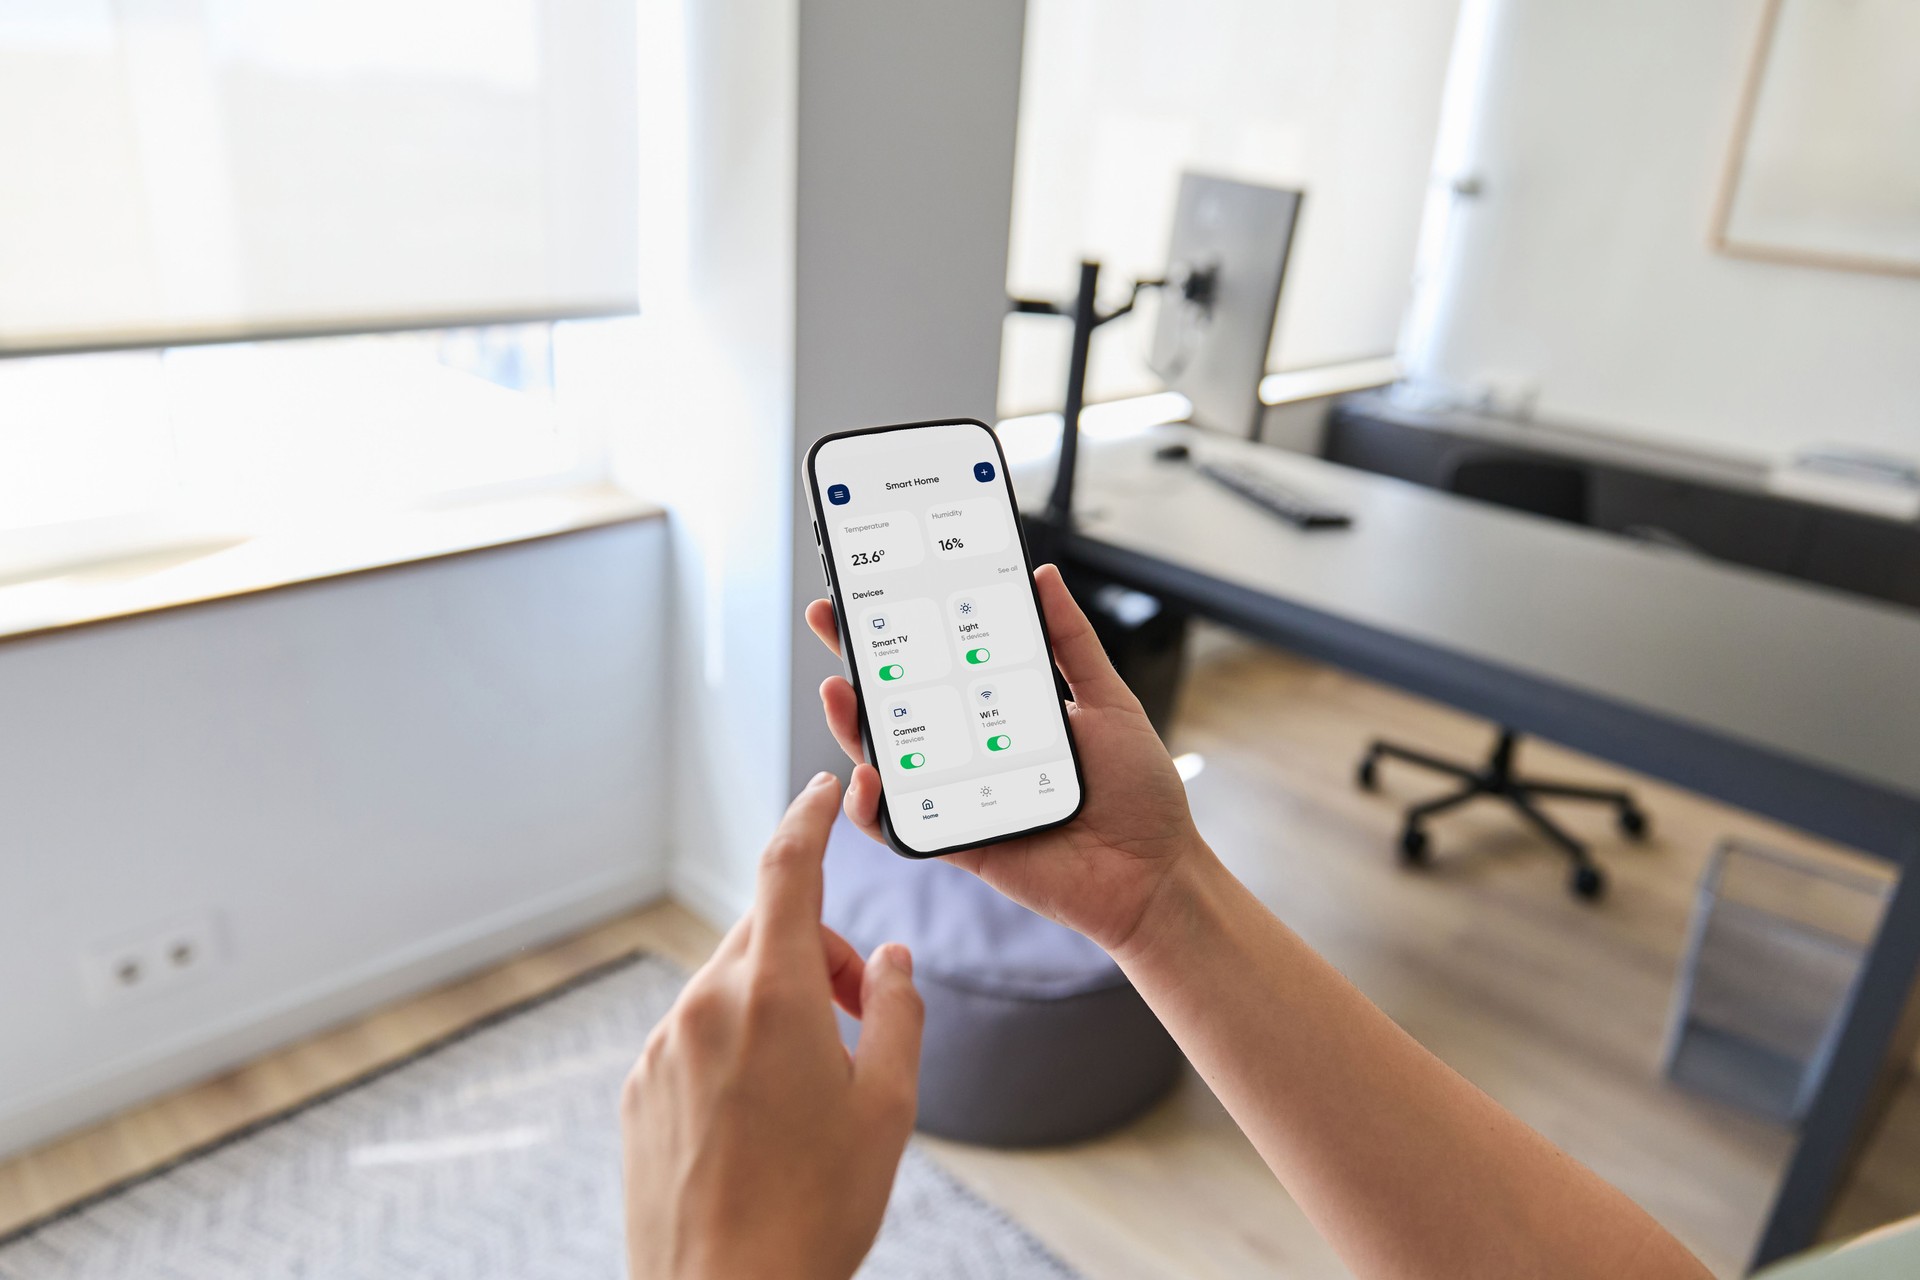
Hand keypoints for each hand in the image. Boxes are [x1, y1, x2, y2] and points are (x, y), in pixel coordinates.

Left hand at [620, 772, 924, 1279]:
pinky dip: (739, 1038)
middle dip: (822, 946)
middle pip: (767, 929)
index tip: (825, 789)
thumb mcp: (889, 1105)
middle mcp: (704, 1006)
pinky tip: (767, 1110)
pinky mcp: (640, 1088)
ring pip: (731, 982)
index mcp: (773, 998)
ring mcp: (663, 1047)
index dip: (809, 818)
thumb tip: (889, 960)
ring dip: (781, 996)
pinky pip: (697, 1030)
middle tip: (864, 1009)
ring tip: (819, 1077)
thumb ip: (896, 1012)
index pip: (787, 870)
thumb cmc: (817, 1208)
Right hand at [806, 563, 1205, 954]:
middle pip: (898, 704)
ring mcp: (959, 797)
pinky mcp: (957, 843)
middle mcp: (971, 751)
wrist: (1157, 873)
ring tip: (839, 691)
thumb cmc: (1139, 793)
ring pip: (885, 760)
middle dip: (854, 660)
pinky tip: (868, 776)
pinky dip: (871, 807)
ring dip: (850, 727)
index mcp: (1000, 712)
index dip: (899, 628)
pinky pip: (899, 826)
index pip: (939, 662)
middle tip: (828, 618)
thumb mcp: (1108, 701)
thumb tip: (1043, 577)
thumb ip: (1072, 643)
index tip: (868, 587)